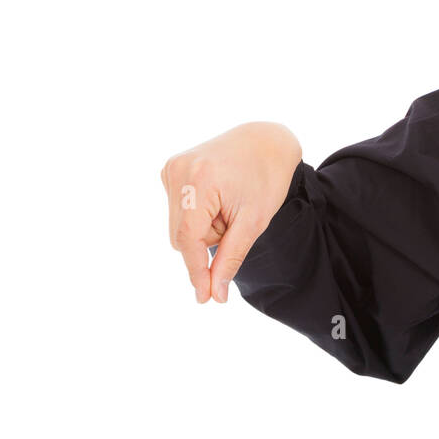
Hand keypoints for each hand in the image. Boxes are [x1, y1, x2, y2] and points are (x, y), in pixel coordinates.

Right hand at [161, 122, 301, 303]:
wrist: (266, 140)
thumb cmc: (267, 178)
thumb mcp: (254, 221)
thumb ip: (231, 257)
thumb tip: (215, 294)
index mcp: (198, 180)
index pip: (187, 240)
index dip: (196, 271)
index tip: (205, 298)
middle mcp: (178, 170)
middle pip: (181, 236)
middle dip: (208, 241)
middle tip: (235, 222)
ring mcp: (172, 167)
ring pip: (180, 226)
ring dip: (204, 228)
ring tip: (228, 206)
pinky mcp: (171, 168)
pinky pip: (179, 211)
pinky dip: (198, 215)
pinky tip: (217, 198)